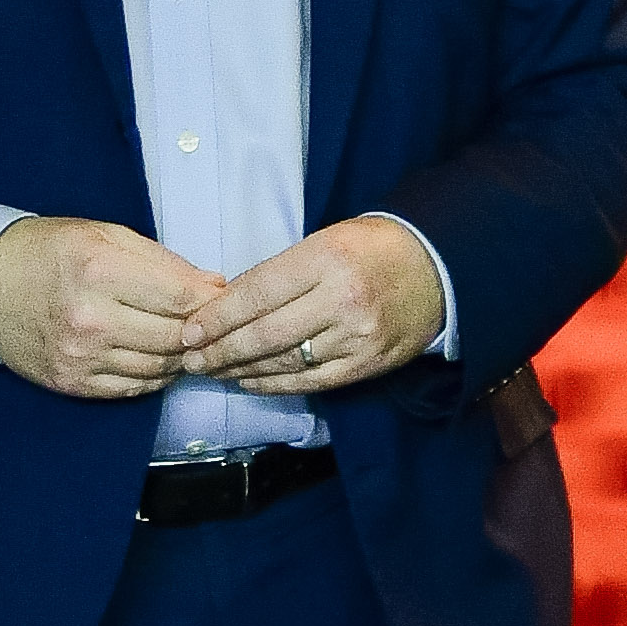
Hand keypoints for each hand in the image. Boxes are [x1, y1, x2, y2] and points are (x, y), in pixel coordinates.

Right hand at [0, 213, 229, 403]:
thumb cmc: (49, 252)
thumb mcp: (105, 235)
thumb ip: (162, 261)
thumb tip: (211, 286)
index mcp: (100, 272)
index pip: (181, 298)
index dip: (211, 301)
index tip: (221, 298)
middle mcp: (91, 319)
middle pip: (175, 338)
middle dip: (199, 331)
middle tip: (207, 322)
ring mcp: (80, 357)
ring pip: (159, 368)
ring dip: (180, 356)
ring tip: (182, 339)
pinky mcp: (72, 383)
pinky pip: (132, 390)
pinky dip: (153, 377)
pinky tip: (155, 358)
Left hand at [175, 216, 446, 402]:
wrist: (437, 269)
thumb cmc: (372, 249)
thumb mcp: (325, 240)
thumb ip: (280, 271)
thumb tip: (228, 303)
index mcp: (326, 259)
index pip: (257, 293)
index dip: (218, 316)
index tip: (189, 330)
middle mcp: (340, 301)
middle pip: (265, 334)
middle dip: (220, 350)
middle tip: (191, 358)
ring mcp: (355, 338)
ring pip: (283, 362)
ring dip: (240, 370)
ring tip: (213, 370)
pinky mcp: (366, 365)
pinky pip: (309, 382)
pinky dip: (274, 385)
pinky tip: (249, 381)